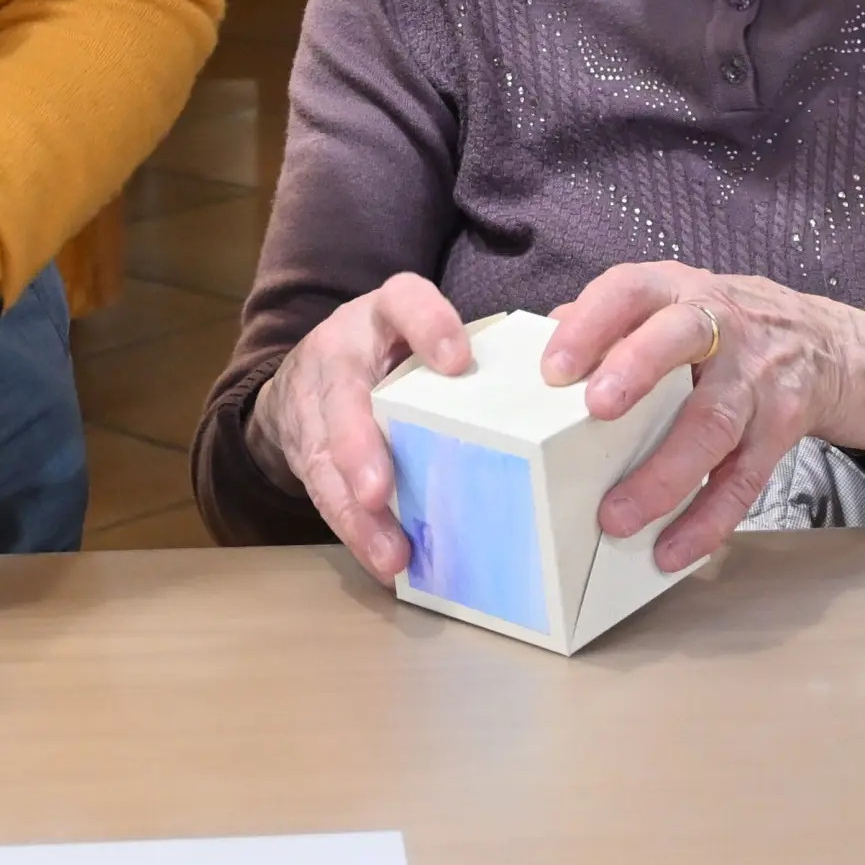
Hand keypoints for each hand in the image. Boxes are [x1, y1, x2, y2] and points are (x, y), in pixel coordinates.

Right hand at [247, 274, 469, 583]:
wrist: (308, 371)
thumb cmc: (394, 352)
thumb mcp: (423, 333)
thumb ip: (474, 356)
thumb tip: (559, 398)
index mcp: (385, 314)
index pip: (403, 301)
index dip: (427, 326)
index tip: (457, 362)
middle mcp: (342, 354)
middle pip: (343, 395)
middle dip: (357, 445)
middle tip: (380, 490)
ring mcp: (315, 405)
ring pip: (324, 458)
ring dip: (356, 512)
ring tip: (391, 554)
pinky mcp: (305, 451)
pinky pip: (323, 495)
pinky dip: (355, 532)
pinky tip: (384, 563)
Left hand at [541, 264, 864, 572]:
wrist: (819, 342)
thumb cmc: (717, 325)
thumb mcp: (667, 302)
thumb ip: (606, 321)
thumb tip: (536, 355)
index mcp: (676, 291)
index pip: (630, 291)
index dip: (591, 324)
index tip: (554, 370)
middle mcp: (721, 327)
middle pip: (682, 339)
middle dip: (638, 370)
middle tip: (595, 411)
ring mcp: (756, 380)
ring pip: (713, 424)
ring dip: (665, 475)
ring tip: (617, 517)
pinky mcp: (780, 430)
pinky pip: (744, 481)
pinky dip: (707, 521)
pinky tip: (672, 550)